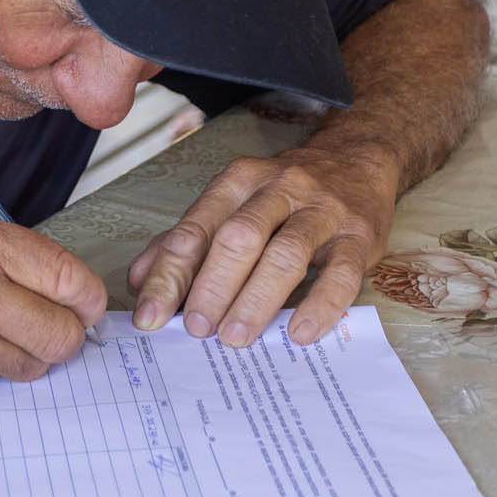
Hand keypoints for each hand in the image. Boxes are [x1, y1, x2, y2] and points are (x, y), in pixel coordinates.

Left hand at [126, 146, 400, 347]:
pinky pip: (341, 272)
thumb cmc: (285, 193)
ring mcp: (322, 211)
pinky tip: (300, 332)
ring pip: (285, 253)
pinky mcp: (359, 236)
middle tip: (196, 328)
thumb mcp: (233, 203)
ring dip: (256, 299)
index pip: (196, 229)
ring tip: (235, 337)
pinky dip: (320, 304)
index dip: (170, 274)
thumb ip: (187, 240)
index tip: (151, 315)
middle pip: (239, 237)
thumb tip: (138, 280)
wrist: (357, 160)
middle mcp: (279, 189)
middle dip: (212, 286)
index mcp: (238, 181)